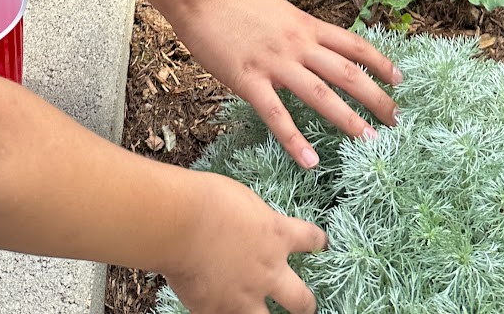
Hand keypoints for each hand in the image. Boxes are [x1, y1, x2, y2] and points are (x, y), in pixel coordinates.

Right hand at [165, 172, 326, 313]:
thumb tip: (251, 226)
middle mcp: (269, 271)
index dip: (318, 242)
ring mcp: (244, 296)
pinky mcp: (216, 310)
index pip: (310, 239)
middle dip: (306, 305)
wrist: (181, 223)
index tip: (322, 245)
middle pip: (301, 299)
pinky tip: (218, 312)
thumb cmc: (209, 200)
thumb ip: (254, 220)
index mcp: (278, 235)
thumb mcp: (245, 201)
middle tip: (307, 307)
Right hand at [170, 0, 400, 168]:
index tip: (400, 79)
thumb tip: (309, 43)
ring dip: (348, 119)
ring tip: (369, 141)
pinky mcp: (248, 80)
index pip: (354, 44)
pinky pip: (276, 115)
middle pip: (348, 72)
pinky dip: (295, 140)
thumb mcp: (277, 9)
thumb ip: (295, 29)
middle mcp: (298, 44)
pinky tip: (310, 161)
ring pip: (321, 95)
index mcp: (306, 25)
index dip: (381, 62)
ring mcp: (275, 63)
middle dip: (376, 97)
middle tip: (397, 119)